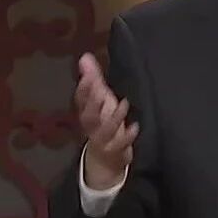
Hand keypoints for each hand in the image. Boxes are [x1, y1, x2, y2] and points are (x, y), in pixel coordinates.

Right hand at [75, 52, 139, 188]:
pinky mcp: (115, 150)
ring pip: (104, 130)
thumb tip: (84, 57)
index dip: (84, 88)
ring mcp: (103, 140)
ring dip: (114, 117)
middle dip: (92, 102)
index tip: (88, 75)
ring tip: (124, 103)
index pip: (81, 100)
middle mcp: (92, 126)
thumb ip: (93, 79)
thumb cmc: (103, 123)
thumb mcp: (100, 101)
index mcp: (88, 112)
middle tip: (98, 87)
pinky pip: (120, 144)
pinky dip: (127, 136)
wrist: (104, 160)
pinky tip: (136, 126)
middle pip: (88, 115)